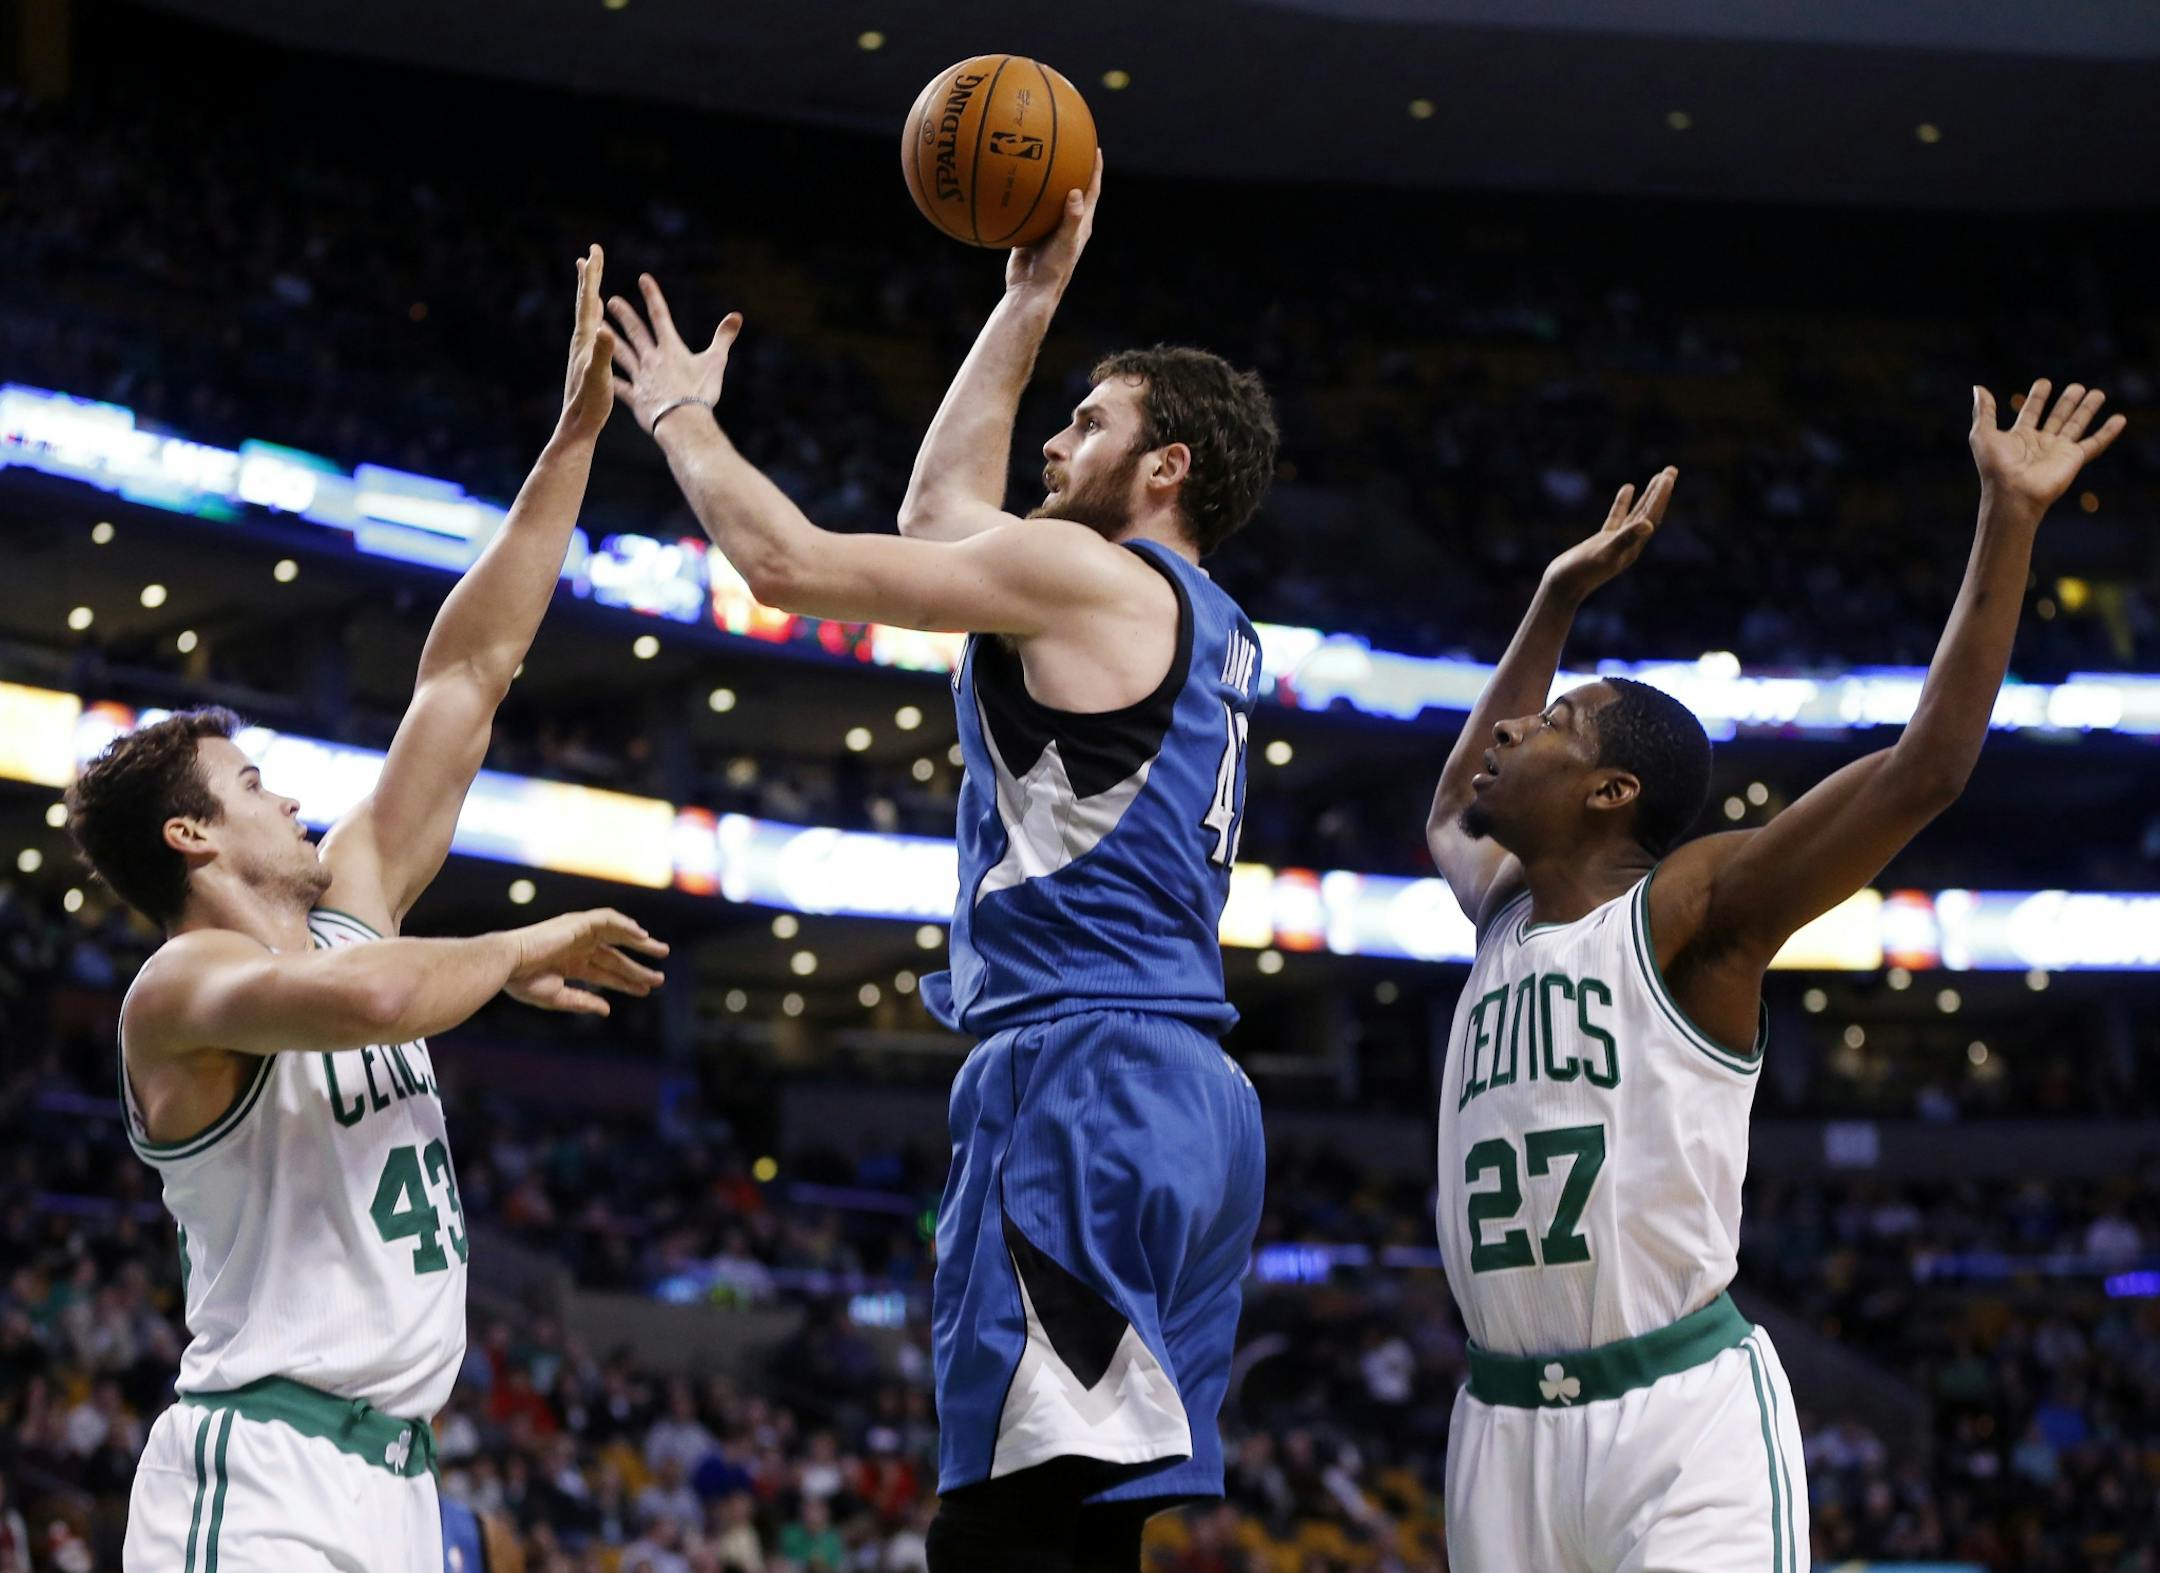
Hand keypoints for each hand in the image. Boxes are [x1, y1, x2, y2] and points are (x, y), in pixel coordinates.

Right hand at [505, 908, 668, 1017]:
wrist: (506, 964)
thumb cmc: (523, 981)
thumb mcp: (558, 996)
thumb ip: (583, 1002)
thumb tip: (607, 1010)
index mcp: (571, 964)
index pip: (606, 972)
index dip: (627, 981)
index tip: (646, 990)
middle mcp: (577, 947)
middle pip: (616, 955)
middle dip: (638, 966)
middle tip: (660, 978)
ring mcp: (578, 934)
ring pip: (617, 935)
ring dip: (640, 942)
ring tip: (661, 952)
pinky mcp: (577, 923)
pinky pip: (607, 919)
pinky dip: (625, 924)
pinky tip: (641, 935)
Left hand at [558, 245, 617, 442]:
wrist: (577, 425)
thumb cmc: (590, 403)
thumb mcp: (600, 377)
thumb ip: (602, 353)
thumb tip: (604, 329)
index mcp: (586, 340)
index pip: (589, 300)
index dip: (593, 275)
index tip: (594, 251)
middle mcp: (581, 341)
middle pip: (585, 301)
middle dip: (590, 277)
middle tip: (590, 254)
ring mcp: (583, 351)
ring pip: (587, 315)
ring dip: (590, 295)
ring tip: (590, 280)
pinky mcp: (586, 361)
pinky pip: (592, 331)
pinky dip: (594, 318)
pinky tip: (598, 320)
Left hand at [608, 273, 741, 436]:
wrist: (681, 421)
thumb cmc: (700, 392)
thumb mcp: (715, 362)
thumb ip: (724, 338)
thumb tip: (737, 316)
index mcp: (670, 349)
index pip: (660, 316)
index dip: (652, 296)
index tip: (643, 279)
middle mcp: (652, 359)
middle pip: (636, 332)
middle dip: (625, 315)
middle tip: (611, 301)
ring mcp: (642, 378)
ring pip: (622, 354)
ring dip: (610, 339)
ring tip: (597, 327)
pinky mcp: (636, 398)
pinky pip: (621, 387)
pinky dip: (612, 380)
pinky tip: (602, 373)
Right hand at [1006, 149, 1102, 297]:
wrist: (1030, 290)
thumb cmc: (1052, 270)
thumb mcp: (1065, 244)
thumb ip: (1071, 219)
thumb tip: (1075, 191)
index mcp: (1080, 224)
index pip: (1091, 191)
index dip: (1095, 169)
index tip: (1094, 148)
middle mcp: (1065, 223)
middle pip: (1072, 189)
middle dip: (1072, 167)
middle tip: (1068, 145)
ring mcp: (1047, 227)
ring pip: (1047, 198)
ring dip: (1045, 180)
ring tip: (1037, 157)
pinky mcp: (1030, 233)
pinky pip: (1025, 209)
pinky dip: (1021, 197)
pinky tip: (1009, 182)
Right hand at [1542, 467, 1675, 602]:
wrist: (1563, 587)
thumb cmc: (1582, 573)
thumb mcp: (1605, 553)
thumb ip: (1625, 539)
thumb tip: (1647, 525)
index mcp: (1634, 546)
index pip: (1652, 516)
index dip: (1661, 496)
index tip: (1669, 476)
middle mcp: (1630, 544)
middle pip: (1650, 513)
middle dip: (1661, 492)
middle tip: (1672, 470)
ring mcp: (1616, 542)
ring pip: (1637, 513)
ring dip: (1648, 495)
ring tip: (1658, 476)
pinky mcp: (1603, 541)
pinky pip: (1618, 517)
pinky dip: (1624, 502)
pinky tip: (1627, 488)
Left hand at [1971, 379, 2125, 515]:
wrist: (2013, 493)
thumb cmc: (1995, 466)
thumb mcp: (1983, 435)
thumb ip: (1984, 411)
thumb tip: (1978, 388)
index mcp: (2019, 437)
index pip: (2031, 412)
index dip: (2037, 398)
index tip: (2044, 382)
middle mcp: (2040, 443)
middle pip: (2057, 417)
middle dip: (2067, 402)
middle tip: (2078, 387)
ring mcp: (2058, 451)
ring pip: (2076, 425)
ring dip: (2087, 409)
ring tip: (2098, 393)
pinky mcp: (2074, 459)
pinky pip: (2095, 443)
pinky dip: (2108, 432)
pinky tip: (2119, 419)